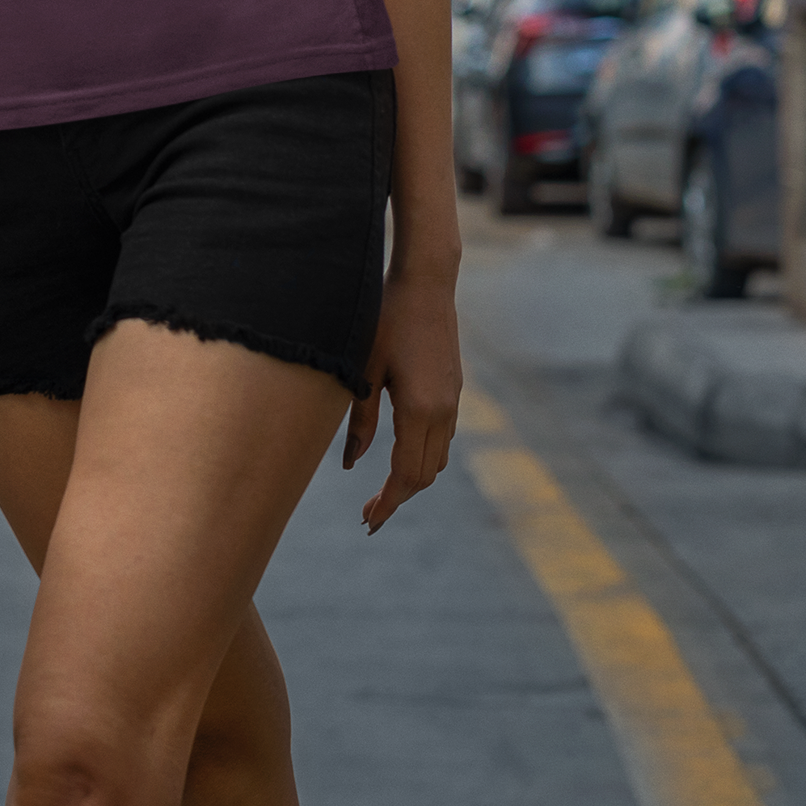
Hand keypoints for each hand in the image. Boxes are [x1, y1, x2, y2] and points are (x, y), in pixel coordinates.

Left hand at [343, 255, 462, 535]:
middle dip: (397, 498)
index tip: (369, 521)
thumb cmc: (386, 321)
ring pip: (437, 459)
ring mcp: (453, 401)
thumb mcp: (363, 371)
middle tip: (368, 514)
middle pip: (424, 475)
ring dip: (412, 479)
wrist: (426, 284)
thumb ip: (360, 421)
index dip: (388, 503)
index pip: (406, 475)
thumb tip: (351, 465)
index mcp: (419, 410)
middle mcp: (443, 412)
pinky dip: (423, 457)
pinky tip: (399, 454)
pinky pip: (442, 439)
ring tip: (381, 491)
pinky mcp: (454, 390)